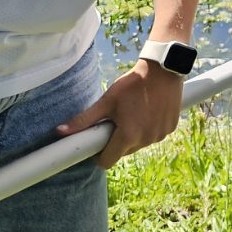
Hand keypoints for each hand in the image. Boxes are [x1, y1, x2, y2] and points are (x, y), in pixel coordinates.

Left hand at [57, 59, 185, 167]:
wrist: (164, 70)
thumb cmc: (133, 84)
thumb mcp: (107, 101)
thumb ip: (85, 119)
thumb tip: (60, 131)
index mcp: (128, 136)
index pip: (107, 161)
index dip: (99, 155)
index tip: (98, 141)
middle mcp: (146, 139)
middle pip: (124, 152)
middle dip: (116, 141)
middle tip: (116, 120)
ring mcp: (161, 134)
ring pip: (139, 144)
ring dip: (134, 135)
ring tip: (133, 113)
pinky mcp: (171, 128)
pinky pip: (154, 135)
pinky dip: (149, 128)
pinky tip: (148, 111)